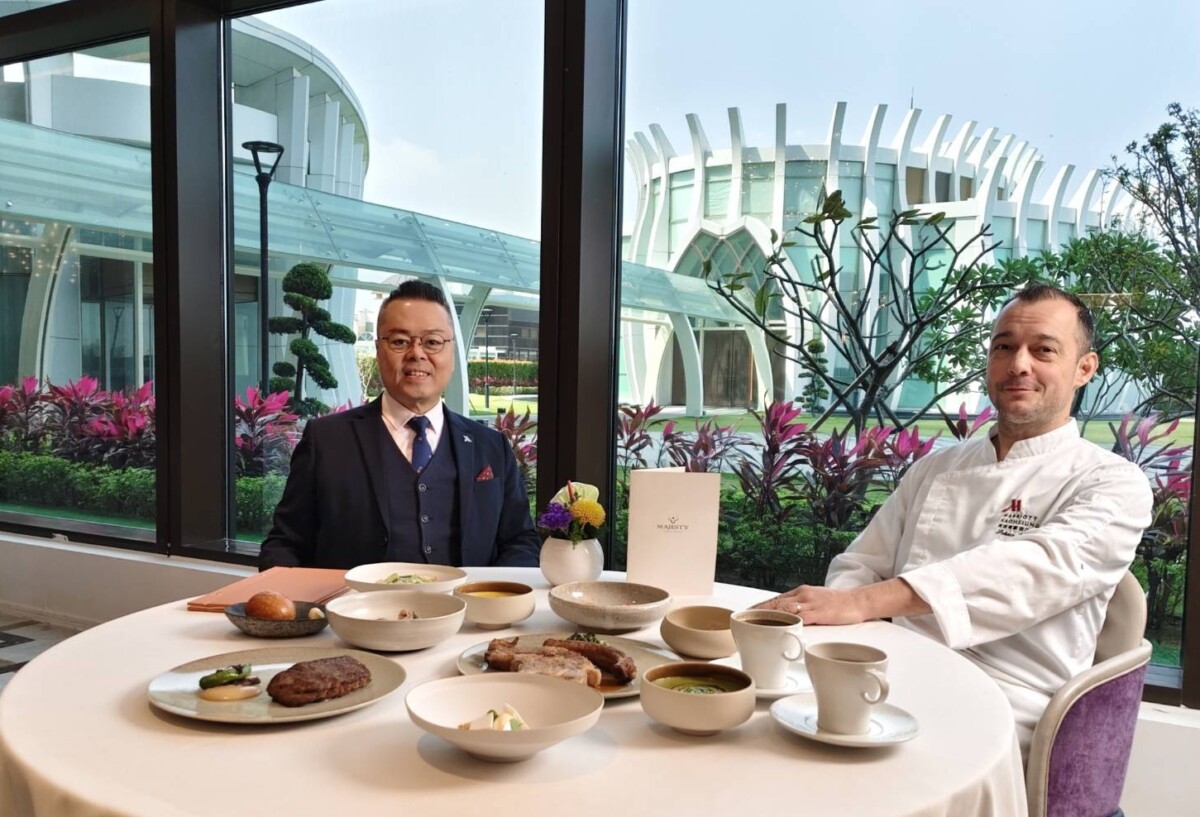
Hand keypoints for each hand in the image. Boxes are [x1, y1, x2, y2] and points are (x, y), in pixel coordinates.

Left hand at [753, 579, 929, 625]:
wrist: (859, 601)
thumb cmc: (838, 605)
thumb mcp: (816, 603)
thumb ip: (802, 610)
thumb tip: (788, 621)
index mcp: (800, 593)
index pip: (774, 600)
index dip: (759, 607)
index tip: (745, 613)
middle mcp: (802, 595)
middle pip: (775, 603)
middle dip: (758, 612)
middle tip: (742, 619)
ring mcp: (810, 603)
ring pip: (784, 609)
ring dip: (767, 616)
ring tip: (753, 623)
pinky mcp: (820, 613)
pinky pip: (801, 617)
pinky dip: (788, 622)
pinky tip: (778, 627)